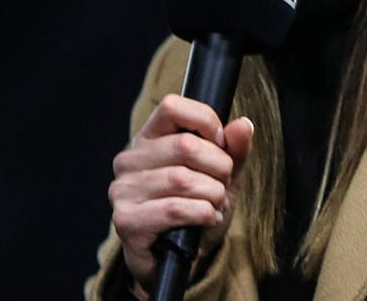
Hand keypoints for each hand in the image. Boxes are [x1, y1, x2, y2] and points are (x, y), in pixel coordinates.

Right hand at [107, 94, 253, 294]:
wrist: (177, 260)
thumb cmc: (194, 213)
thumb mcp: (220, 178)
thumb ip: (233, 152)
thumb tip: (243, 125)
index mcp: (147, 139)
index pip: (172, 107)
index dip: (207, 123)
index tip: (221, 145)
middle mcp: (128, 160)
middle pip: (185, 145)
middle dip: (218, 169)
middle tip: (221, 186)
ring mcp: (123, 190)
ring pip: (183, 179)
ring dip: (213, 196)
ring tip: (214, 206)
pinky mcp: (126, 220)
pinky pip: (176, 209)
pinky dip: (203, 215)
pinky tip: (205, 219)